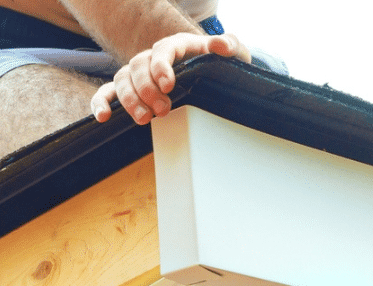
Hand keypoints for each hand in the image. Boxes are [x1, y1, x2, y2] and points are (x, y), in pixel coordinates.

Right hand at [91, 32, 250, 123]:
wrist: (214, 77)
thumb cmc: (222, 67)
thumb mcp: (235, 56)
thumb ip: (230, 47)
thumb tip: (220, 45)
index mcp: (178, 46)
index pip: (163, 50)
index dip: (162, 66)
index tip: (168, 84)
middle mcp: (155, 57)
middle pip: (139, 67)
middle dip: (148, 89)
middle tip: (163, 109)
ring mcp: (141, 74)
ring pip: (123, 80)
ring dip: (129, 100)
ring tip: (144, 118)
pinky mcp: (133, 90)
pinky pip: (110, 92)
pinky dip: (102, 102)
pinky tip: (103, 117)